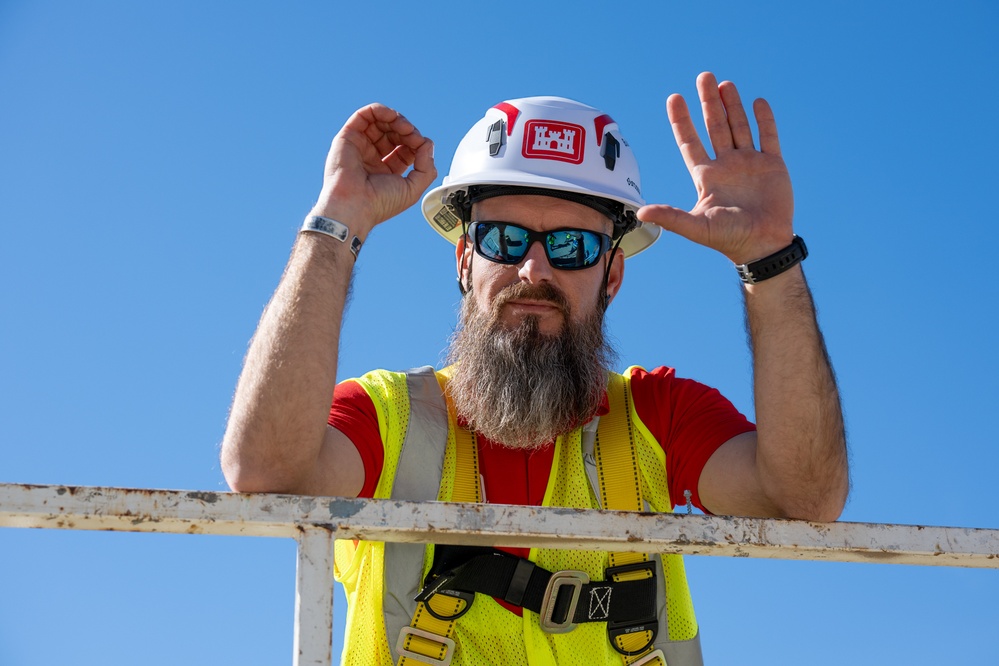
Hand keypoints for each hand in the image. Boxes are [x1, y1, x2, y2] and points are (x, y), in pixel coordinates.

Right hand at [313, 104, 436, 234]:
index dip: (416, 143)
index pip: (406, 148)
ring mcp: (360, 146)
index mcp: (387, 170)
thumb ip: (426, 167)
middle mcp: (373, 157)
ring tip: (404, 127)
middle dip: (408, 131)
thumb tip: (428, 144)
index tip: (422, 146)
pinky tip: (391, 116)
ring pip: (380, 122)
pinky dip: (380, 110)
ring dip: (396, 119)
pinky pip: (364, 115)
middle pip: (394, 133)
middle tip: (413, 136)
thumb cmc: (379, 203)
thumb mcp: (413, 189)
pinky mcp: (348, 137)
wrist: (354, 206)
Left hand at [638, 72, 793, 264]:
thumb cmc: (729, 239)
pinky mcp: (773, 166)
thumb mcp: (697, 227)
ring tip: (724, 84)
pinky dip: (764, 120)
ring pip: (739, 127)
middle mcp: (726, 165)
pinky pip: (768, 137)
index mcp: (706, 176)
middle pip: (714, 126)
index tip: (673, 98)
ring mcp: (750, 163)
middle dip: (708, 102)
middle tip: (703, 76)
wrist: (764, 245)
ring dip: (732, 105)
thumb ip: (671, 217)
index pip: (690, 141)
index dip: (681, 121)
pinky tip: (757, 101)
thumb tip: (640, 213)